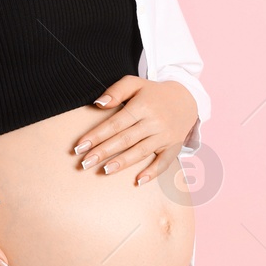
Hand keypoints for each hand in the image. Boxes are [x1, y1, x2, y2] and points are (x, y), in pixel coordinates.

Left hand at [72, 76, 197, 186]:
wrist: (186, 99)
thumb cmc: (153, 93)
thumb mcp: (135, 83)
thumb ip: (116, 91)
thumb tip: (99, 104)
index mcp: (143, 105)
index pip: (115, 123)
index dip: (96, 135)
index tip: (79, 146)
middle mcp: (154, 121)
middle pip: (125, 139)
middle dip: (103, 152)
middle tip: (84, 163)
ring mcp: (165, 135)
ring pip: (141, 151)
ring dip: (122, 162)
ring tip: (104, 171)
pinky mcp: (174, 146)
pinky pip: (164, 162)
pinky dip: (153, 172)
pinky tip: (139, 181)